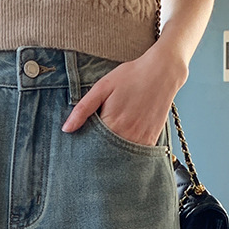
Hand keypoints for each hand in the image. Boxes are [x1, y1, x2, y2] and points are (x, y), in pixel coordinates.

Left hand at [61, 43, 186, 145]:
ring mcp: (141, 139)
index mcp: (111, 123)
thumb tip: (66, 129)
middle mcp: (127, 135)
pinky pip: (137, 154)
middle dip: (99, 153)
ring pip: (122, 156)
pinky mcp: (152, 139)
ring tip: (111, 144)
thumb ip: (83, 109)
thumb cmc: (130, 76)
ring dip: (114, 154)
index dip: (85, 147)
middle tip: (95, 147)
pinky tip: (124, 143)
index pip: (92, 146)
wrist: (162, 72)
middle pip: (107, 154)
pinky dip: (129, 153)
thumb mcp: (102, 87)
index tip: (81, 147)